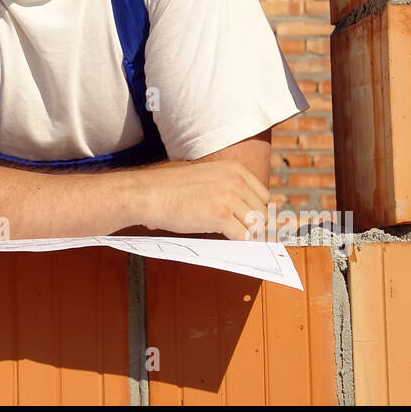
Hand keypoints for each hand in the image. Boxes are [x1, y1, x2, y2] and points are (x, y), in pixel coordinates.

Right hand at [147, 160, 271, 239]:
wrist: (147, 192)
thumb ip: (226, 187)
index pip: (263, 196)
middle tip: (238, 233)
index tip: (249, 222)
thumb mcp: (205, 177)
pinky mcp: (220, 215)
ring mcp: (229, 197)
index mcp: (234, 168)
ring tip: (230, 237)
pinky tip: (225, 240)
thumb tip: (244, 210)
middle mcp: (236, 180)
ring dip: (246, 235)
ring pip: (256, 226)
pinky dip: (238, 243)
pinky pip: (243, 236)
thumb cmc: (170, 187)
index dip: (256, 212)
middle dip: (253, 225)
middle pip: (263, 212)